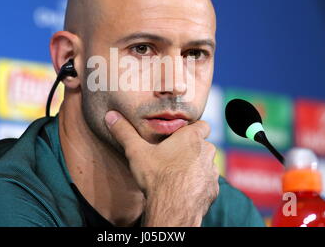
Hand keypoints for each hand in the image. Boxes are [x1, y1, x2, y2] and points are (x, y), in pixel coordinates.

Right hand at [104, 110, 218, 226]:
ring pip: (206, 164)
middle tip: (173, 157)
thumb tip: (111, 116)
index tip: (180, 136)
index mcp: (191, 138)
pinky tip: (183, 190)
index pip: (202, 125)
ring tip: (177, 175)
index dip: (192, 129)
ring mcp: (212, 171)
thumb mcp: (136, 152)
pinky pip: (207, 183)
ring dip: (195, 167)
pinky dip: (198, 185)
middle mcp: (206, 151)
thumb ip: (124, 132)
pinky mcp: (213, 189)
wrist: (173, 209)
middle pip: (202, 145)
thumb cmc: (157, 177)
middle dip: (191, 150)